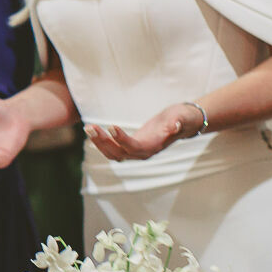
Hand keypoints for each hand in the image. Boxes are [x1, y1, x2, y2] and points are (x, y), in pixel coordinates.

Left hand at [85, 104, 201, 161]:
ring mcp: (136, 151)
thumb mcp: (181, 118)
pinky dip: (102, 142)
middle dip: (103, 142)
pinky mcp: (132, 146)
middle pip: (119, 153)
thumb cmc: (182, 118)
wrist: (183, 122)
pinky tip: (93, 131)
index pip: (134, 147)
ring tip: (88, 128)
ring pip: (114, 153)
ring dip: (100, 143)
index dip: (122, 139)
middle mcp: (144, 153)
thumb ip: (178, 123)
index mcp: (154, 147)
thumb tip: (174, 126)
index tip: (111, 126)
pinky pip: (114, 149)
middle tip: (90, 127)